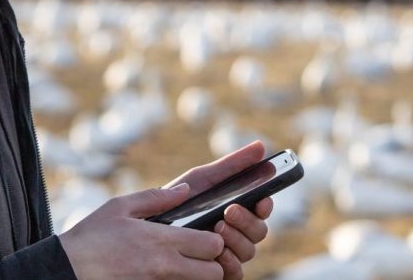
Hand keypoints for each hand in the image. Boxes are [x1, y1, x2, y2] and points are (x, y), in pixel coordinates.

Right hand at [59, 183, 225, 278]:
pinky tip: (167, 272)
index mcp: (160, 239)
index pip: (212, 244)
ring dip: (199, 275)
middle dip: (213, 262)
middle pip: (215, 272)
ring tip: (184, 264)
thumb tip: (185, 190)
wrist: (69, 269)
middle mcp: (165, 266)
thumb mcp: (119, 207)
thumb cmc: (92, 236)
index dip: (214, 239)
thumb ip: (156, 198)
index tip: (204, 234)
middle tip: (199, 253)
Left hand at [165, 141, 273, 278]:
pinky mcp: (215, 272)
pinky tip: (217, 252)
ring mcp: (227, 253)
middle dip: (248, 221)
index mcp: (237, 210)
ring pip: (249, 251)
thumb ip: (231, 165)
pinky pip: (235, 273)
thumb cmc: (178, 200)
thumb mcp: (202, 179)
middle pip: (259, 232)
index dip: (265, 205)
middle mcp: (236, 233)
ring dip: (237, 239)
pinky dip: (229, 262)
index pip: (261, 210)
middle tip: (229, 211)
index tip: (261, 199)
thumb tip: (261, 146)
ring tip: (217, 226)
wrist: (147, 225)